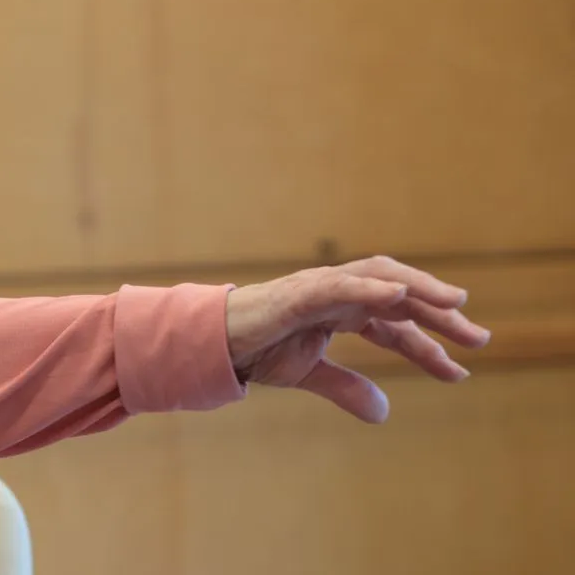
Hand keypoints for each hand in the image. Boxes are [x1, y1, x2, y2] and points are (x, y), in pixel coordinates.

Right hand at [226, 255, 491, 422]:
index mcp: (343, 310)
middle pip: (402, 294)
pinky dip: (371, 287)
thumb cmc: (258, 349)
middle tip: (478, 339)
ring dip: (420, 287)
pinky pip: (342, 284)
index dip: (430, 347)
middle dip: (441, 313)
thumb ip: (347, 388)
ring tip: (455, 303)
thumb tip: (384, 414)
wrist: (214, 344)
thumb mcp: (310, 374)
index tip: (460, 371)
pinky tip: (400, 294)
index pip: (398, 323)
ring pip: (381, 276)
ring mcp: (322, 286)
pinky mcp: (301, 291)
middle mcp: (340, 292)